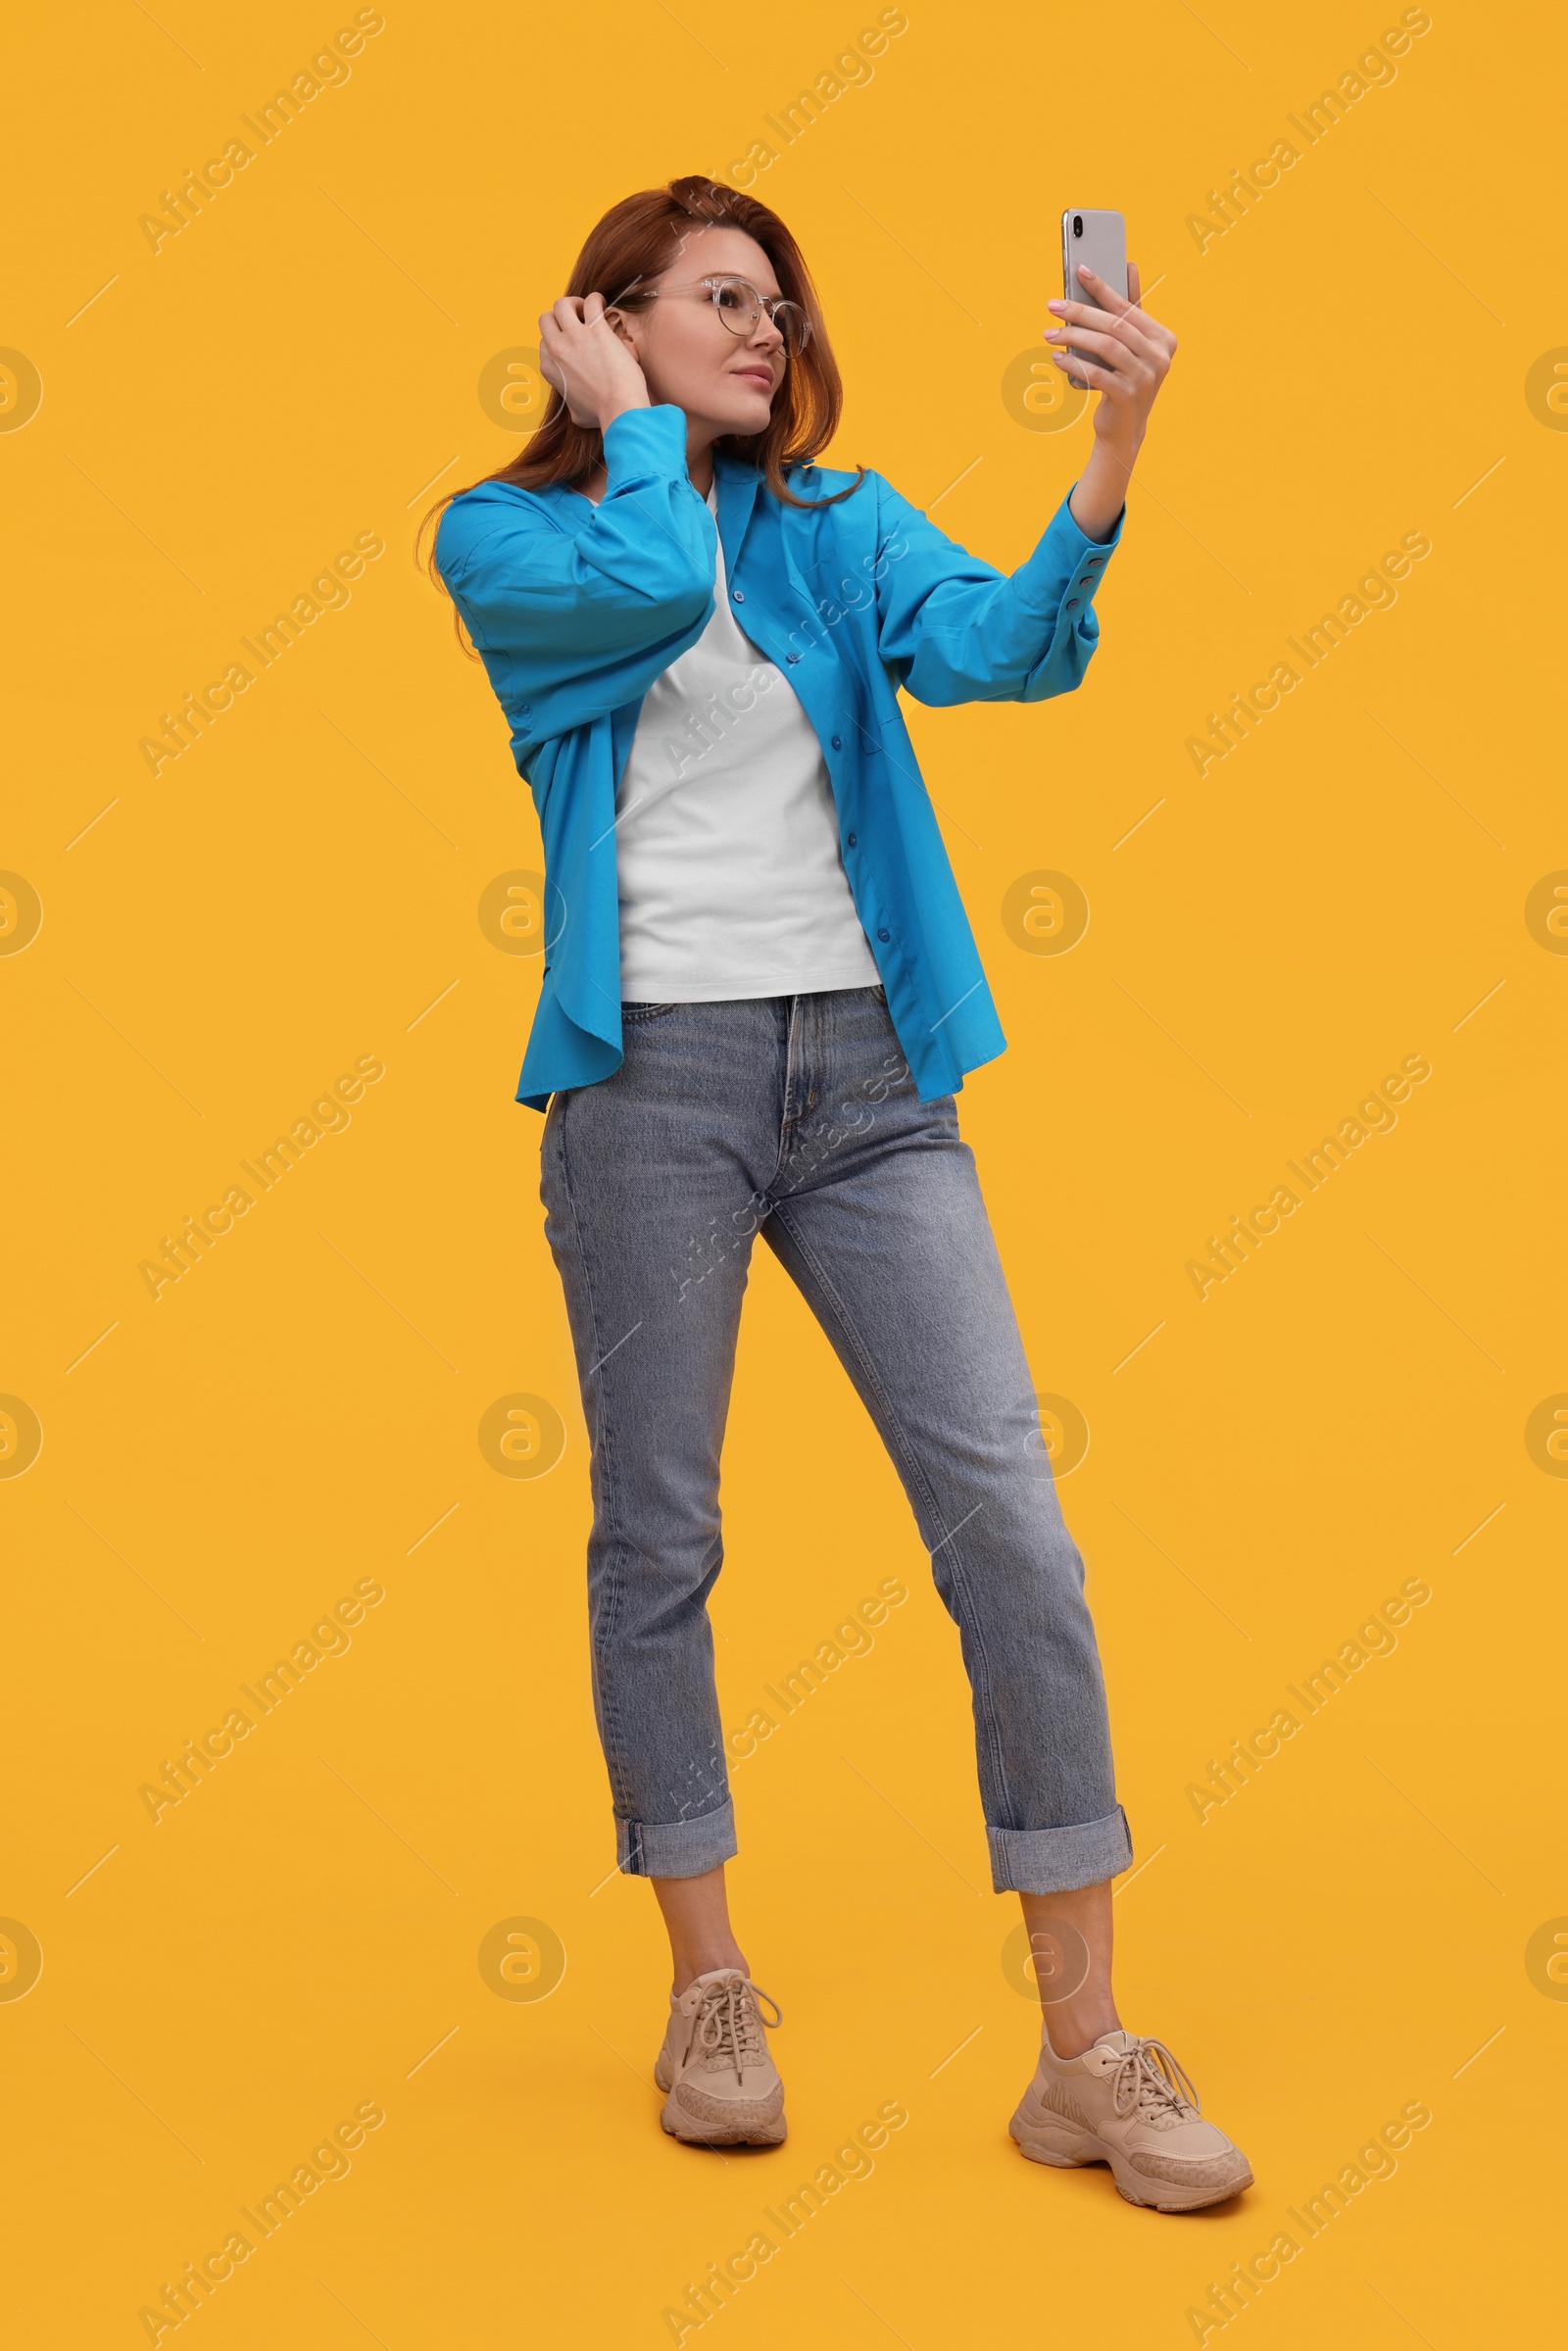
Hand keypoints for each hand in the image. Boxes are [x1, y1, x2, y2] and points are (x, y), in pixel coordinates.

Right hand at [536, 291, 650, 430]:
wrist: (620, 407)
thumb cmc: (602, 414)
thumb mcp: (576, 413)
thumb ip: (570, 402)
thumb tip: (574, 404)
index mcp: (549, 368)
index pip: (544, 343)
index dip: (557, 340)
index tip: (571, 341)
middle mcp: (556, 350)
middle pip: (546, 319)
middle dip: (560, 317)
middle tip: (577, 321)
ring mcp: (574, 337)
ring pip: (561, 304)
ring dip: (574, 303)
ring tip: (587, 310)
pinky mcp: (595, 329)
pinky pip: (590, 301)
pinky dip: (596, 300)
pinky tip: (603, 305)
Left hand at [1044, 263, 1174, 460]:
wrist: (1124, 429)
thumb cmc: (1124, 379)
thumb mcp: (1130, 346)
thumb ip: (1130, 312)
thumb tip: (1129, 267)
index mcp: (1163, 338)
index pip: (1128, 307)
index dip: (1103, 287)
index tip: (1081, 271)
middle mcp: (1160, 356)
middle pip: (1115, 325)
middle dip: (1080, 312)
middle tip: (1053, 305)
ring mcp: (1146, 377)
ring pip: (1106, 346)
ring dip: (1073, 337)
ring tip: (1049, 333)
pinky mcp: (1128, 396)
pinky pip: (1096, 373)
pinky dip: (1074, 363)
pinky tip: (1057, 358)